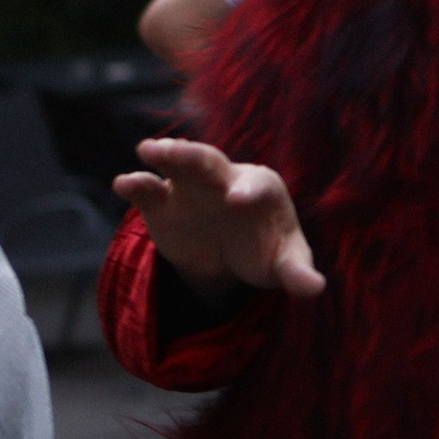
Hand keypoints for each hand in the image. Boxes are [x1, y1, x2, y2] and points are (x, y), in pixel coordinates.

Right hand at [110, 138, 324, 298]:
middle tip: (178, 152)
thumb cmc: (265, 250)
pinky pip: (149, 189)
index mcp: (261, 187)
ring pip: (178, 164)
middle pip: (211, 161)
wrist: (230, 256)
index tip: (237, 200)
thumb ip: (298, 273)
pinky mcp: (163, 204)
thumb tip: (315, 288)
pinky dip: (136, 184)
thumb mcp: (284, 264)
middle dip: (195, 156)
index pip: (257, 184)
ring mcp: (191, 187)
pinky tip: (123, 184)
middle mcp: (224, 178)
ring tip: (147, 150)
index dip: (249, 190)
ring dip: (164, 154)